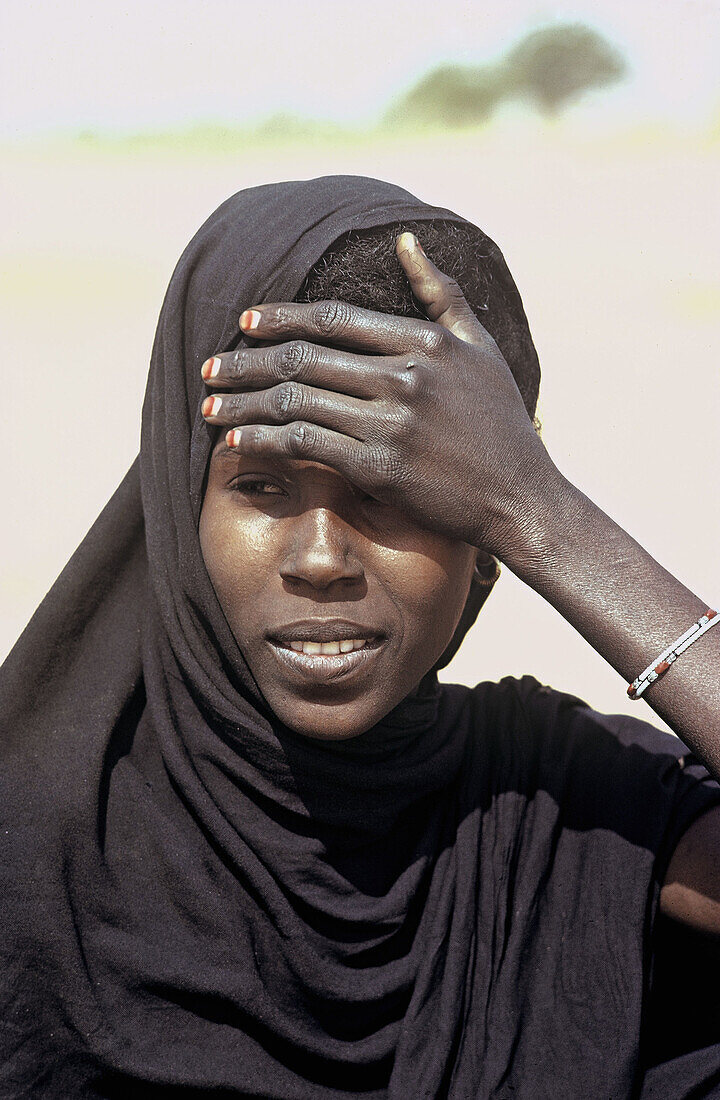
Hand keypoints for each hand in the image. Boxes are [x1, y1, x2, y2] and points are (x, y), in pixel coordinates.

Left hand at [201, 234, 557, 562]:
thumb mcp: (481, 347)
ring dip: (243, 405)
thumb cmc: (501, 424)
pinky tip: (236, 444)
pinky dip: (262, 441)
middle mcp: (403, 376)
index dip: (281, 318)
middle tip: (209, 368)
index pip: (332, 319)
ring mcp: (390, 421)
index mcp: (424, 341)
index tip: (245, 323)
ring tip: (208, 410)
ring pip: (295, 401)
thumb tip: (405, 239)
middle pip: (303, 358)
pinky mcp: (379, 467)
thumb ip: (441, 293)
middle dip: (245, 362)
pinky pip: (303, 445)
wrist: (521, 497)